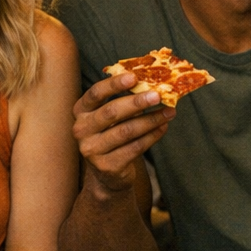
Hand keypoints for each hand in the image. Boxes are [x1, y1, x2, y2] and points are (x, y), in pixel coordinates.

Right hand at [73, 73, 173, 193]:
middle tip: (157, 95)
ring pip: (126, 131)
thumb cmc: (112, 135)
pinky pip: (135, 147)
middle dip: (137, 102)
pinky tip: (163, 127)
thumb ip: (123, 100)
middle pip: (111, 112)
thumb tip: (151, 84)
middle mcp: (81, 130)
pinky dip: (152, 136)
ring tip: (169, 112)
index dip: (113, 84)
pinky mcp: (107, 166)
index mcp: (81, 111)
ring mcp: (92, 150)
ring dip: (151, 120)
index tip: (133, 77)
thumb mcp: (111, 117)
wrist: (108, 173)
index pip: (95, 93)